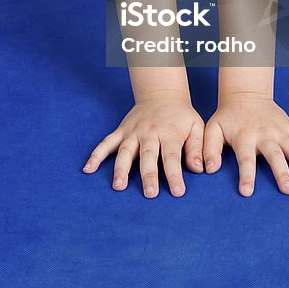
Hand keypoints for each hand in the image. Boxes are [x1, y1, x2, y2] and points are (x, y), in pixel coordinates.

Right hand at [82, 92, 204, 198]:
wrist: (162, 94)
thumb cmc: (181, 116)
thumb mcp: (196, 126)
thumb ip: (197, 148)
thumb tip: (200, 169)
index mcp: (169, 133)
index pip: (172, 156)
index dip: (175, 174)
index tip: (177, 192)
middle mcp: (149, 133)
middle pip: (147, 155)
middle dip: (148, 174)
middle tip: (149, 193)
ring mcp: (132, 132)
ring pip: (125, 151)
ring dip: (121, 168)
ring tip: (118, 186)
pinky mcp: (121, 131)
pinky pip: (106, 143)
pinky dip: (96, 155)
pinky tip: (88, 169)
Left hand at [203, 93, 288, 196]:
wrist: (246, 94)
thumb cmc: (228, 117)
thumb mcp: (213, 129)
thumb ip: (209, 149)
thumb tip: (208, 169)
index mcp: (245, 137)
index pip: (245, 159)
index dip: (246, 175)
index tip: (247, 192)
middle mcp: (266, 135)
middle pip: (275, 156)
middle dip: (282, 173)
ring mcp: (281, 132)